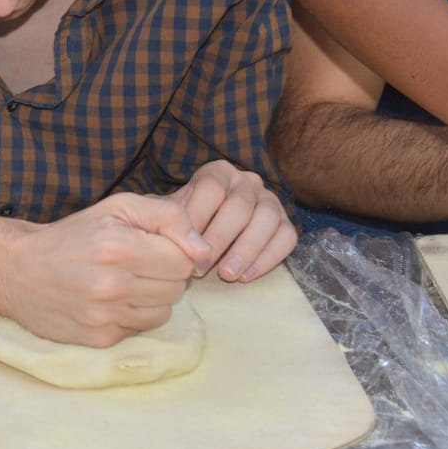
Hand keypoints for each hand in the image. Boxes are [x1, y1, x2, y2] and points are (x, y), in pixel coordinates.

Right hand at [0, 193, 210, 346]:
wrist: (17, 270)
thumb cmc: (74, 235)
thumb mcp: (117, 207)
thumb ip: (168, 217)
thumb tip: (204, 250)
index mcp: (119, 246)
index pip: (184, 260)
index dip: (173, 251)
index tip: (153, 247)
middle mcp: (112, 284)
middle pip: (177, 288)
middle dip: (164, 275)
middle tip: (137, 264)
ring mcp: (104, 316)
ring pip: (163, 313)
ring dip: (151, 298)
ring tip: (123, 283)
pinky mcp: (98, 340)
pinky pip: (140, 331)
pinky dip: (131, 317)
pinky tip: (109, 302)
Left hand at [164, 160, 296, 282]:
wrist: (207, 234)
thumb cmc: (187, 223)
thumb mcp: (171, 213)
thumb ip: (165, 217)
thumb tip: (161, 229)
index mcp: (218, 172)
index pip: (211, 187)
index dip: (198, 216)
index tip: (184, 245)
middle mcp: (247, 181)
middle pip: (239, 206)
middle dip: (219, 239)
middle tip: (200, 268)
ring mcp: (270, 200)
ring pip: (266, 219)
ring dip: (246, 249)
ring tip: (227, 275)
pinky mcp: (286, 223)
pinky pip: (286, 237)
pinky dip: (268, 258)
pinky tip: (247, 276)